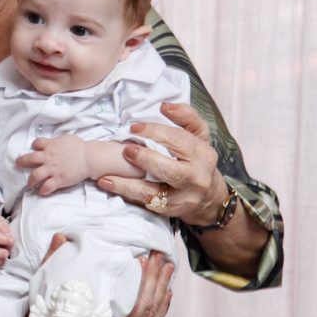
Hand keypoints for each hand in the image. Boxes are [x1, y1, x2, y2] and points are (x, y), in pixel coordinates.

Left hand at [16, 135, 92, 194]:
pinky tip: (41, 192)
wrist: (89, 158)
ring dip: (30, 180)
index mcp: (50, 146)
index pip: (36, 143)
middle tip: (17, 163)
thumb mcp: (67, 139)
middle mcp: (48, 157)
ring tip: (29, 184)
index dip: (34, 146)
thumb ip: (58, 141)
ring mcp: (52, 169)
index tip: (34, 149)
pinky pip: (47, 187)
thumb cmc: (80, 147)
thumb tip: (54, 142)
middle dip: (21, 161)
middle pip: (29, 159)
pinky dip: (42, 190)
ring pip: (35, 175)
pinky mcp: (58, 180)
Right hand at [30, 237, 172, 316]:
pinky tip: (167, 293)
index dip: (140, 281)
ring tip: (167, 267)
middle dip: (154, 279)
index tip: (142, 259)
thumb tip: (60, 237)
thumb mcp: (46, 289)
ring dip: (160, 289)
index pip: (128, 303)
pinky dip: (161, 309)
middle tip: (159, 256)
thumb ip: (53, 262)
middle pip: (144, 307)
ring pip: (149, 315)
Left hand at [97, 103, 226, 226]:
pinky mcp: (170, 210)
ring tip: (106, 176)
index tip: (134, 128)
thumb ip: (185, 116)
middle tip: (125, 150)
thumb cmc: (198, 160)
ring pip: (154, 192)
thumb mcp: (199, 135)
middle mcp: (195, 177)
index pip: (178, 140)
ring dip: (127, 184)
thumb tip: (165, 106)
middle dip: (145, 160)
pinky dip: (125, 194)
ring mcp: (183, 197)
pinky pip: (145, 204)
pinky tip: (108, 185)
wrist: (211, 199)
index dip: (155, 132)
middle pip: (170, 169)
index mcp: (202, 154)